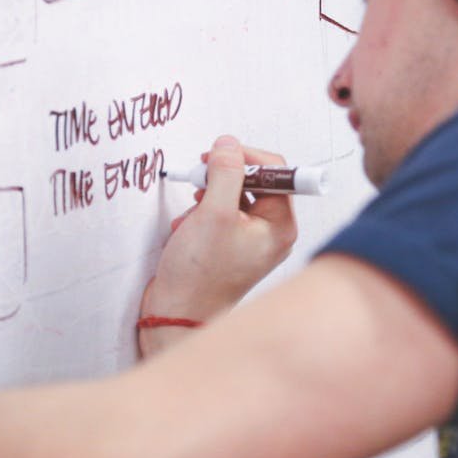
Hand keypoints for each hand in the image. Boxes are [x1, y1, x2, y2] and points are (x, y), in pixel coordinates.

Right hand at [139, 136, 297, 355]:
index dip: (246, 158)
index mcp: (280, 225)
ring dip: (208, 196)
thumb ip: (225, 172)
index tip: (218, 155)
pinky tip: (187, 227)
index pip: (276, 171)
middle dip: (222, 178)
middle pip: (255, 181)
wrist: (176, 313)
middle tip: (199, 180)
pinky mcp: (231, 245)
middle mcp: (272, 232)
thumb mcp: (213, 213)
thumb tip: (229, 144)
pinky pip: (222, 213)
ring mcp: (252, 240)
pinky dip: (202, 213)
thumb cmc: (199, 274)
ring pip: (234, 195)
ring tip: (192, 212)